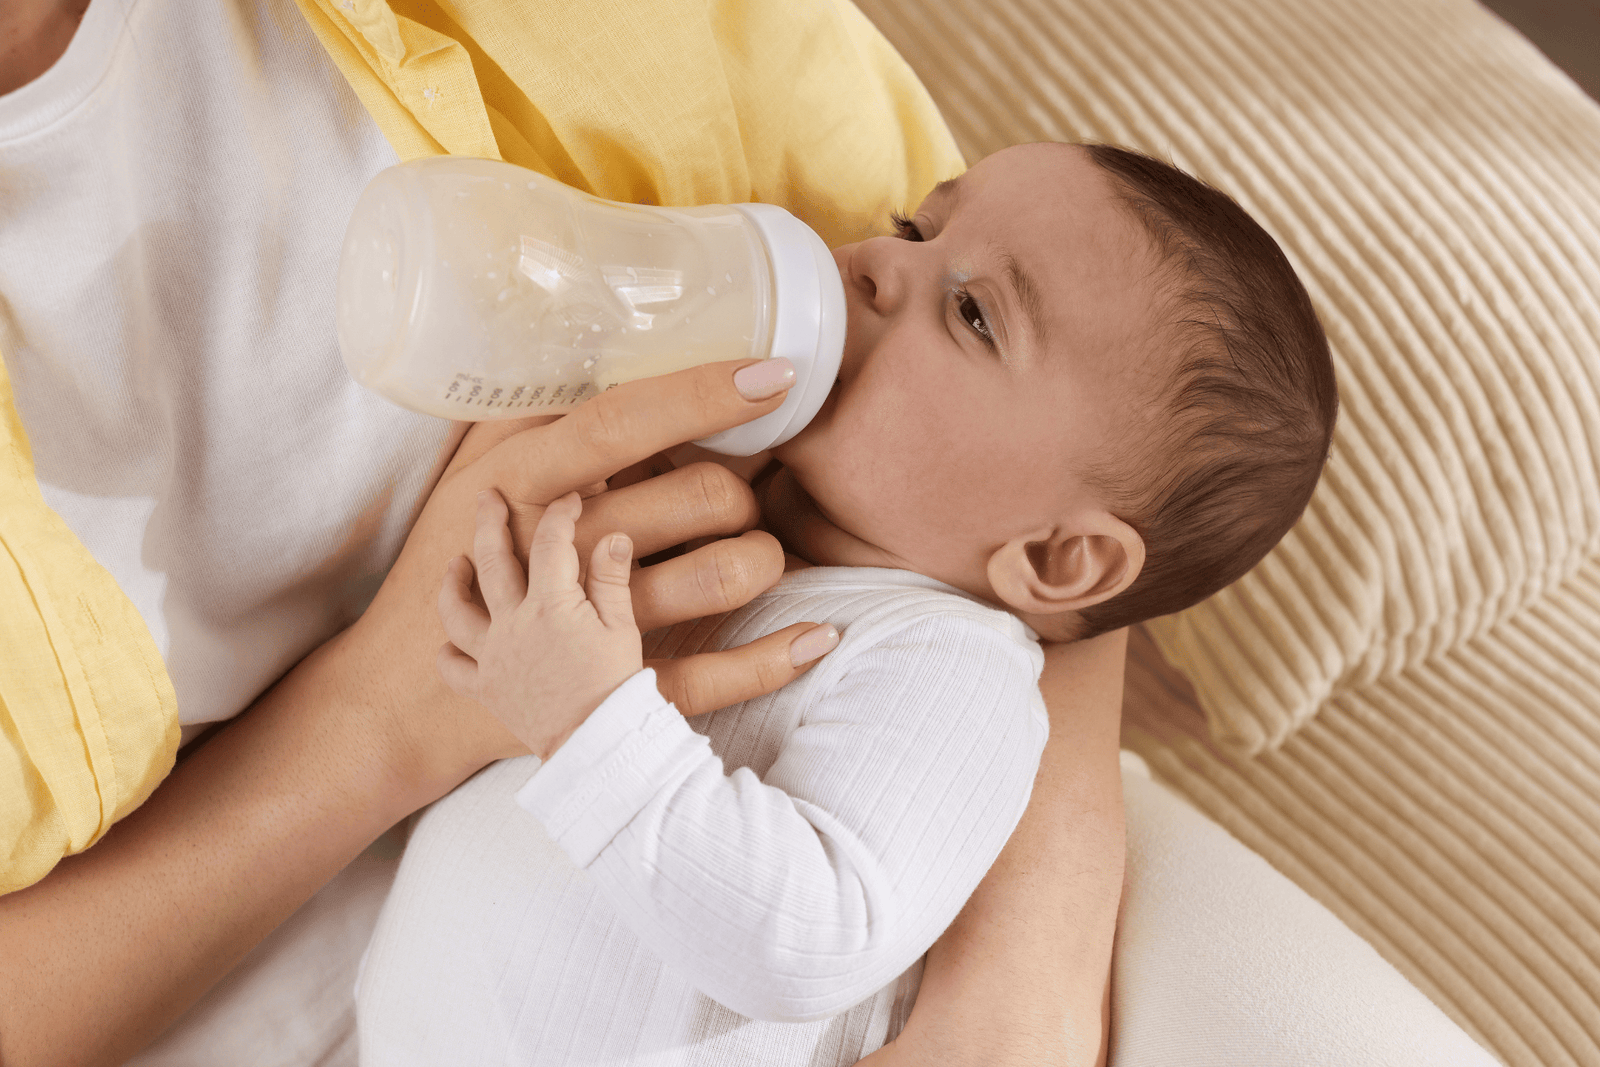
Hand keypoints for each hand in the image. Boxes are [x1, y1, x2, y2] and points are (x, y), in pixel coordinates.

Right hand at [344, 358, 835, 804]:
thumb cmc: (447, 565)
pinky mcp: (609, 693)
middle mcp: (561, 550)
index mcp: (525, 484)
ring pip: (723, 573)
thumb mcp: (472, 474)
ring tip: (757, 552)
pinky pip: (715, 676)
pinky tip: (818, 638)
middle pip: (703, 494)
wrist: (404, 693)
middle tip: (738, 492)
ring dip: (764, 557)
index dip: (703, 394)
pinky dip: (776, 659)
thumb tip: (609, 344)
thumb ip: (535, 414)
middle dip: (746, 488)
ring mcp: (588, 627)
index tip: (774, 372)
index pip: (624, 421)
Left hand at [438, 490, 641, 757]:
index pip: (551, 543)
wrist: (595, 743)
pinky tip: (451, 642)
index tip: (569, 501)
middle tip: (488, 498)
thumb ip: (612, 578)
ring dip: (453, 582)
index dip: (560, 515)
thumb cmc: (615, 687)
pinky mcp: (486, 688)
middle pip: (492, 560)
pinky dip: (449, 653)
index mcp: (551, 604)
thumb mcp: (623, 628)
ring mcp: (493, 656)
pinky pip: (454, 668)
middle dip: (489, 521)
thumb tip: (612, 535)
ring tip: (456, 564)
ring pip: (457, 610)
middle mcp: (513, 624)